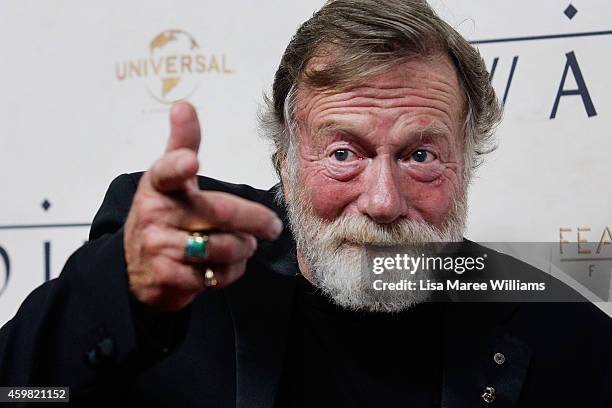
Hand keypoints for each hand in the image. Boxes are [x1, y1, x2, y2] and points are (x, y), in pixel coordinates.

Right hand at [124, 102, 282, 310]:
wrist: (135, 268)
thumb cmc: (163, 214)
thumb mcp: (166, 178)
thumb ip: (181, 143)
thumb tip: (183, 104)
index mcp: (157, 184)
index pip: (167, 172)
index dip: (179, 166)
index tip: (191, 161)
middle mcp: (155, 214)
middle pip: (220, 214)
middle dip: (255, 221)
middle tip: (272, 226)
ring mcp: (159, 247)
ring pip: (224, 247)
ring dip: (244, 248)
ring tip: (244, 244)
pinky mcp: (169, 277)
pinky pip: (218, 274)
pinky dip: (231, 271)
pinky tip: (224, 265)